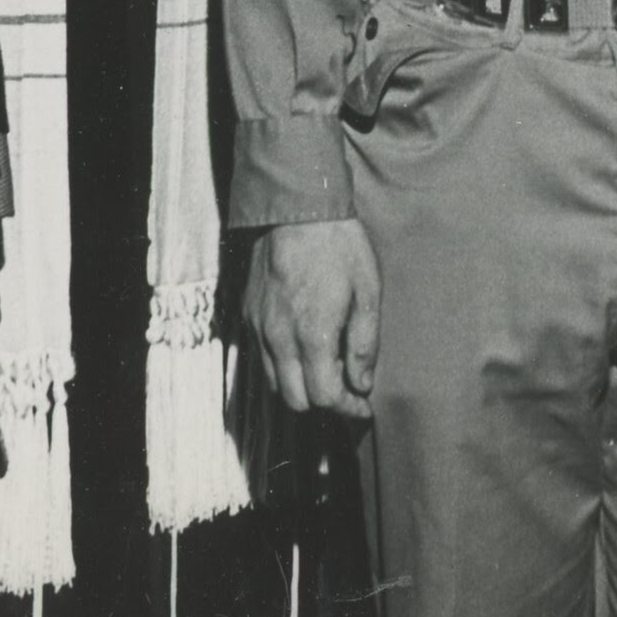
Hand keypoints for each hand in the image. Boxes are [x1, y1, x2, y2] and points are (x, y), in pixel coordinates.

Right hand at [245, 219, 381, 418]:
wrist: (296, 207)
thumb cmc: (339, 246)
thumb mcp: (368, 290)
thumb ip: (365, 343)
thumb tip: (362, 383)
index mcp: (312, 335)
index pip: (324, 397)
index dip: (348, 408)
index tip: (364, 406)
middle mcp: (279, 339)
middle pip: (296, 401)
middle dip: (323, 402)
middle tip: (346, 387)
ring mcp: (259, 327)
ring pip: (275, 383)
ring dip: (300, 385)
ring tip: (326, 366)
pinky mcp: (247, 313)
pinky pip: (262, 357)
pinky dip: (282, 364)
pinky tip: (302, 345)